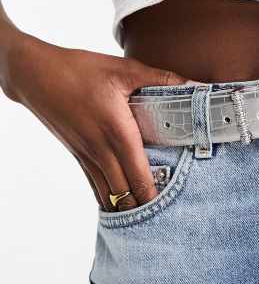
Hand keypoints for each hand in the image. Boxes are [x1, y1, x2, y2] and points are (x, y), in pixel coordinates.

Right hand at [6, 34, 197, 211]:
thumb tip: (198, 85)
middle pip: (126, 195)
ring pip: (109, 195)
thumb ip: (164, 79)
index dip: (155, 197)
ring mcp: (87, 156)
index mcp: (118, 133)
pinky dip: (109, 197)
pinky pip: (95, 185)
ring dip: (127, 206)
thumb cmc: (80, 69)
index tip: (173, 205)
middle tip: (167, 214)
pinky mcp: (77, 155)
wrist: (35, 74)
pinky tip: (120, 203)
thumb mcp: (125, 70)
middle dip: (145, 207)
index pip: (139, 178)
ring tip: (147, 214)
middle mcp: (102, 151)